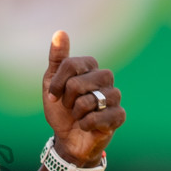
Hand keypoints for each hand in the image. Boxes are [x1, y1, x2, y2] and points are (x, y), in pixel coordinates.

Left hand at [42, 30, 125, 167]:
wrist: (68, 137)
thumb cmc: (61, 109)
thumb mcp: (51, 83)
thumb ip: (57, 58)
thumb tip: (60, 32)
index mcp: (91, 67)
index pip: (71, 64)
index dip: (57, 83)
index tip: (53, 96)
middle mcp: (106, 78)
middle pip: (78, 83)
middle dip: (67, 99)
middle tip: (70, 106)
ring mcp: (115, 96)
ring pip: (87, 101)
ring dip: (76, 113)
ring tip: (79, 115)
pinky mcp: (119, 115)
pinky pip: (96, 118)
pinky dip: (85, 124)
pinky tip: (87, 126)